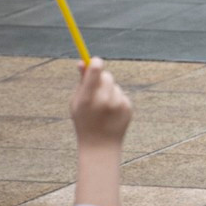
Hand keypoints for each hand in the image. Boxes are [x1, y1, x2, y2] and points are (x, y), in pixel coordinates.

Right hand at [69, 58, 129, 205]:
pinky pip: (122, 95)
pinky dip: (116, 99)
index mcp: (87, 100)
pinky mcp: (128, 108)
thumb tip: (82, 62)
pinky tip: (111, 113)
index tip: (95, 61)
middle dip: (101, 77)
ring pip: (115, 86)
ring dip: (109, 90)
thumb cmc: (84, 121)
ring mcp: (118, 105)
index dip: (96, 64)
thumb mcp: (77, 103)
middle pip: (107, 77)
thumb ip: (81, 82)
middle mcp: (104, 101)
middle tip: (96, 85)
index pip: (95, 73)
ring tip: (102, 106)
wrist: (100, 145)